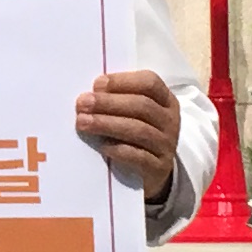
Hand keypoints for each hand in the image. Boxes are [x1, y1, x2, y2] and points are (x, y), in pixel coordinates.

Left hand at [76, 69, 183, 196]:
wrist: (153, 171)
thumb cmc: (136, 133)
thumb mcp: (134, 113)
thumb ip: (118, 99)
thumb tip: (90, 95)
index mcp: (166, 100)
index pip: (149, 83)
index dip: (123, 81)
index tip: (97, 84)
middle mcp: (170, 120)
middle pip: (142, 105)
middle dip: (109, 103)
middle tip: (82, 103)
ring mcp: (166, 144)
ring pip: (139, 130)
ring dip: (107, 124)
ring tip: (82, 122)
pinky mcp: (159, 167)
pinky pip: (139, 156)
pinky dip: (118, 149)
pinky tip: (100, 145)